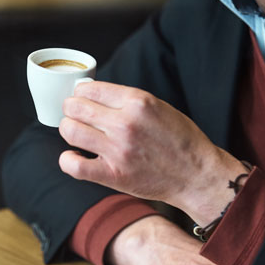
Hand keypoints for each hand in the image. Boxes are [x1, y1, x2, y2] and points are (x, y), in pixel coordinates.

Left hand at [59, 81, 246, 225]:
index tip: (82, 99)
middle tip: (75, 115)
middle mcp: (126, 124)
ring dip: (68, 130)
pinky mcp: (113, 175)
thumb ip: (127, 101)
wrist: (197, 175)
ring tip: (76, 133)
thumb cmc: (180, 140)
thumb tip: (92, 94)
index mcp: (138, 102)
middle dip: (71, 109)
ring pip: (70, 131)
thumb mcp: (158, 107)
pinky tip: (75, 156)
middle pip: (75, 107)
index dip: (80, 93)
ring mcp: (118, 150)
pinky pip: (74, 165)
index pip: (90, 89)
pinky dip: (68, 159)